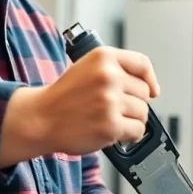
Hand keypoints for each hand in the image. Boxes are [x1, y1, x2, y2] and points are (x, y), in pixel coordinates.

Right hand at [0, 46, 160, 164]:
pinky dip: (129, 135)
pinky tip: (112, 132)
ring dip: (130, 120)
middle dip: (133, 103)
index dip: (150, 79)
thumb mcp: (88, 68)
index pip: (142, 64)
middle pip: (144, 92)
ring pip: (143, 113)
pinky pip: (137, 130)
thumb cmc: (64, 96)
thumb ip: (117, 70)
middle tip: (112, 108)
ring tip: (108, 119)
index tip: (152, 90)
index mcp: (103, 58)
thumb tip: (151, 87)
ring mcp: (109, 101)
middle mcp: (108, 76)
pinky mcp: (110, 125)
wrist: (39, 118)